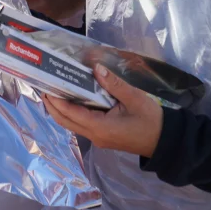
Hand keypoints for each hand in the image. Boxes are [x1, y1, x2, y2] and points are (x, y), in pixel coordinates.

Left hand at [0, 0, 86, 21]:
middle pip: (10, 6)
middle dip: (6, 6)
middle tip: (5, 7)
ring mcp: (41, 8)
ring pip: (22, 15)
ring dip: (18, 14)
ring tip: (18, 12)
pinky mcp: (51, 17)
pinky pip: (36, 21)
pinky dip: (32, 19)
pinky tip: (33, 16)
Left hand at [44, 65, 163, 157]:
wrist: (166, 141)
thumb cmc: (151, 120)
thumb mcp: (135, 98)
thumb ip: (114, 84)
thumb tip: (96, 68)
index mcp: (100, 127)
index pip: (70, 113)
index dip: (55, 99)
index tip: (46, 85)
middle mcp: (94, 135)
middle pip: (64, 121)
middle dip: (52, 105)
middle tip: (44, 85)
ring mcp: (97, 138)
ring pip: (70, 124)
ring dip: (59, 110)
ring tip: (53, 91)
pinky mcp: (101, 137)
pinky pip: (80, 125)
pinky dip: (71, 113)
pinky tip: (71, 100)